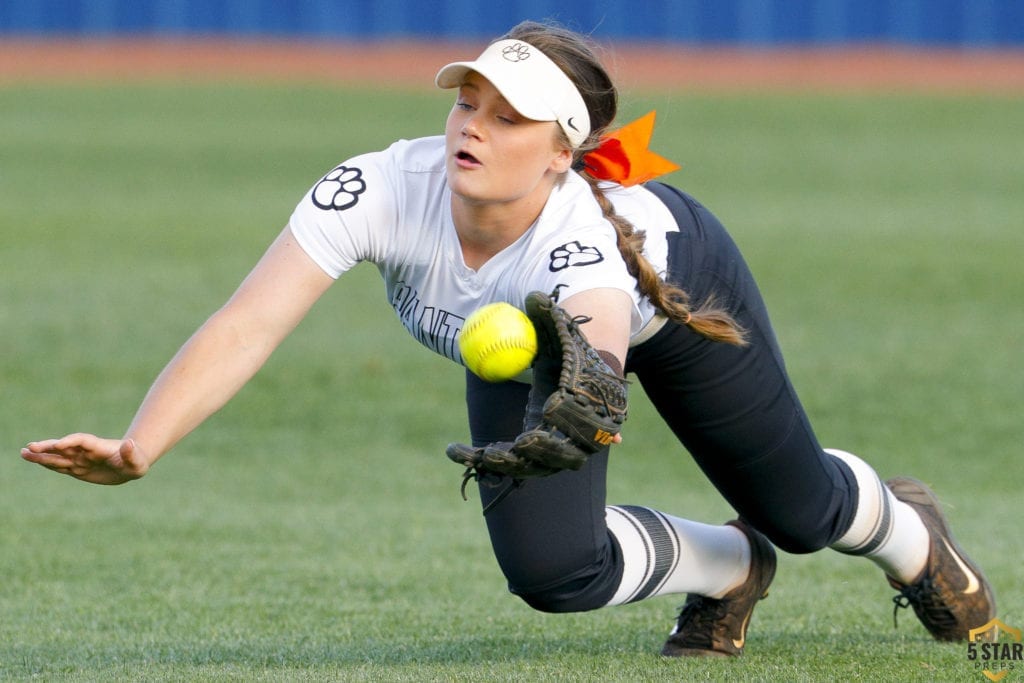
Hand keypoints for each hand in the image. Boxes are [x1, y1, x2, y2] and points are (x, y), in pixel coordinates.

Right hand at [21, 434, 149, 484]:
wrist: (131, 464)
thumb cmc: (136, 462)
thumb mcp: (137, 461)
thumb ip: (131, 453)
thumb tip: (129, 443)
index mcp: (100, 447)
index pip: (82, 441)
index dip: (70, 441)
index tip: (58, 445)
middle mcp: (87, 452)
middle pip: (65, 447)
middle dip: (49, 447)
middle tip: (30, 447)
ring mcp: (81, 459)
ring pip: (59, 457)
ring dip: (42, 456)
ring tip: (23, 453)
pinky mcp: (78, 469)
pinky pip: (61, 466)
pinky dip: (48, 464)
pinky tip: (35, 460)